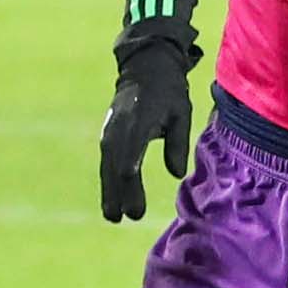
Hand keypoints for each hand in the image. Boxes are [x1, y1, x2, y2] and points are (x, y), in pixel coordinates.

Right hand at [101, 43, 194, 221]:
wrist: (145, 68)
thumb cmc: (168, 91)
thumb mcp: (181, 112)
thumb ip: (177, 143)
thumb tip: (176, 173)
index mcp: (136, 124)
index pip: (128, 163)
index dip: (131, 190)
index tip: (137, 212)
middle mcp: (117, 130)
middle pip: (113, 169)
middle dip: (117, 195)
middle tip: (121, 219)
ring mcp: (109, 131)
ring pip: (106, 167)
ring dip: (109, 191)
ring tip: (112, 216)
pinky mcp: (108, 134)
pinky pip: (106, 161)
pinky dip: (108, 180)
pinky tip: (111, 198)